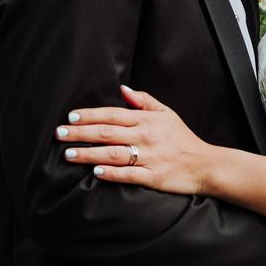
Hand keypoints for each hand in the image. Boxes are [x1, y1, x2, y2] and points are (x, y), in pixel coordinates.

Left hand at [56, 85, 214, 194]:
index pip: (112, 114)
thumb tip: (122, 89)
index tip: (70, 117)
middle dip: (80, 133)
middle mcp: (145, 136)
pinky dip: (111, 173)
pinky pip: (128, 175)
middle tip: (59, 134)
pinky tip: (95, 172)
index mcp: (147, 120)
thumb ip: (144, 100)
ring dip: (88, 154)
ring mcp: (149, 157)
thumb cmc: (183, 139)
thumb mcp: (167, 114)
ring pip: (112, 154)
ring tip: (68, 154)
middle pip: (107, 132)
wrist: (205, 164)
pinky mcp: (153, 177)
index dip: (89, 115)